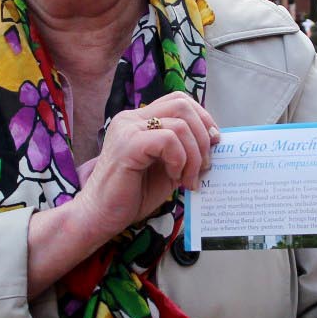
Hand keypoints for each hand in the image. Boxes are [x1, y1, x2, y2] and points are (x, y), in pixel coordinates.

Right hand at [67, 92, 217, 244]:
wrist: (101, 216)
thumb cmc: (133, 195)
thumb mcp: (168, 167)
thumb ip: (185, 150)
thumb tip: (216, 140)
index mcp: (139, 120)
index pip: (179, 100)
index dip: (203, 118)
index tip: (212, 144)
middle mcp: (131, 118)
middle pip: (183, 105)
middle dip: (203, 135)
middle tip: (204, 166)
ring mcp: (128, 129)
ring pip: (180, 124)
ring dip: (194, 155)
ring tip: (188, 179)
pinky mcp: (128, 145)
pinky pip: (168, 140)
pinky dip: (180, 160)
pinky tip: (174, 177)